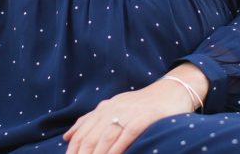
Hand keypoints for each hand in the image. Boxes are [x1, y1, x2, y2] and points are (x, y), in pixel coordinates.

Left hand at [63, 79, 193, 153]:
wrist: (171, 91)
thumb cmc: (140, 105)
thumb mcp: (113, 108)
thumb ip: (90, 121)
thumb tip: (67, 137)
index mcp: (103, 108)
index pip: (82, 133)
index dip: (73, 151)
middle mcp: (113, 109)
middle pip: (91, 138)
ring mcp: (129, 113)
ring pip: (106, 138)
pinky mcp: (145, 117)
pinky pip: (128, 134)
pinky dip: (118, 148)